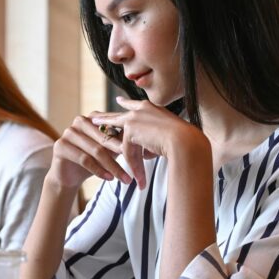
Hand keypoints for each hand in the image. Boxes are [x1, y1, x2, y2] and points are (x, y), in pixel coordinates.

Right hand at [49, 112, 135, 189]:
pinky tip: (109, 178)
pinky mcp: (60, 145)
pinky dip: (99, 170)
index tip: (142, 153)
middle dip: (122, 154)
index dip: (127, 140)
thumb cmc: (92, 160)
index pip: (113, 127)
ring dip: (113, 166)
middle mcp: (79, 121)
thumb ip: (120, 141)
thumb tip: (140, 139)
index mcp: (93, 117)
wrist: (69, 176)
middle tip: (136, 168)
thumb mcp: (109, 150)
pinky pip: (84, 159)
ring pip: (96, 150)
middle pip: (105, 139)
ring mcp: (69, 132)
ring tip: (125, 178)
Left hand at [91, 96, 208, 188]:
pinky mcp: (130, 130)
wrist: (185, 141)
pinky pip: (127, 151)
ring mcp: (135, 118)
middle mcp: (142, 109)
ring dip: (122, 155)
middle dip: (105, 118)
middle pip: (118, 115)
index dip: (126, 104)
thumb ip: (153, 140)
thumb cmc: (184, 141)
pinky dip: (134, 165)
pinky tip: (138, 177)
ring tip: (111, 155)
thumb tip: (146, 151)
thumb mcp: (167, 137)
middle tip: (93, 117)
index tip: (118, 101)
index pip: (136, 105)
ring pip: (122, 140)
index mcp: (153, 108)